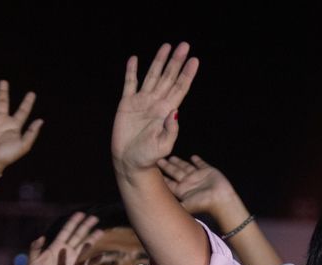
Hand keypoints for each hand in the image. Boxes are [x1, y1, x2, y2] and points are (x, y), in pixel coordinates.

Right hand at [0, 81, 42, 170]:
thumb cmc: (7, 155)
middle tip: (4, 81)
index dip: (27, 102)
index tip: (32, 93)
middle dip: (3, 92)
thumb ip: (32, 133)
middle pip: (3, 102)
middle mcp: (2, 121)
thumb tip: (41, 120)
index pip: (22, 111)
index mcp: (14, 125)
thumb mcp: (24, 145)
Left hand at [26, 213, 101, 264]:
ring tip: (101, 231)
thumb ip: (35, 248)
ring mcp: (71, 261)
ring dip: (92, 239)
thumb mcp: (32, 260)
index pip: (66, 231)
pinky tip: (101, 256)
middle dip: (86, 226)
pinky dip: (94, 261)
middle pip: (78, 236)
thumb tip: (41, 237)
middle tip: (94, 217)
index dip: (73, 222)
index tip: (80, 214)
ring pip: (84, 247)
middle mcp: (65, 251)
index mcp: (55, 247)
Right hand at [113, 43, 199, 174]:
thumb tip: (174, 112)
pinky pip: (130, 84)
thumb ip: (171, 131)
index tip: (195, 60)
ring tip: (166, 46)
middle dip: (176, 61)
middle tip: (184, 45)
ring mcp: (142, 102)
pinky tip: (134, 59)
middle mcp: (156, 103)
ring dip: (159, 61)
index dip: (187, 74)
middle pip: (169, 77)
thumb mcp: (163, 147)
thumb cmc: (148, 157)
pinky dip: (131, 71)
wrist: (129, 162)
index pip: (180, 88)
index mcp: (167, 111)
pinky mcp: (126, 104)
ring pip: (152, 76)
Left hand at [157, 155, 236, 214]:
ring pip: (186, 167)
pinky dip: (197, 161)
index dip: (161, 177)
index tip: (152, 171)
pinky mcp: (208, 171)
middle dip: (167, 167)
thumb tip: (158, 208)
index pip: (169, 182)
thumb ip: (173, 205)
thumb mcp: (185, 205)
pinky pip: (201, 164)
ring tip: (171, 157)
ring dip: (179, 162)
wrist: (221, 199)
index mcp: (182, 190)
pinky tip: (193, 157)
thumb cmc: (203, 203)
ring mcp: (199, 177)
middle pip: (175, 173)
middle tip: (158, 160)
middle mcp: (189, 183)